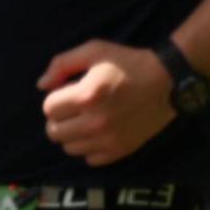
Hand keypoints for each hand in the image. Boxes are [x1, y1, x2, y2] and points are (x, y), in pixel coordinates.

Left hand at [37, 40, 174, 166]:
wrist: (167, 81)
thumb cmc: (128, 62)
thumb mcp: (94, 51)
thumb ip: (62, 64)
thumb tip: (42, 85)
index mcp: (86, 96)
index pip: (49, 109)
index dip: (56, 99)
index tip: (69, 92)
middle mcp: (94, 122)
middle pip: (54, 132)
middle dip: (60, 119)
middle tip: (74, 109)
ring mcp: (108, 140)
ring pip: (69, 148)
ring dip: (73, 135)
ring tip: (87, 120)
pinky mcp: (120, 150)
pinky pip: (90, 159)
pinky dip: (90, 148)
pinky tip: (99, 133)